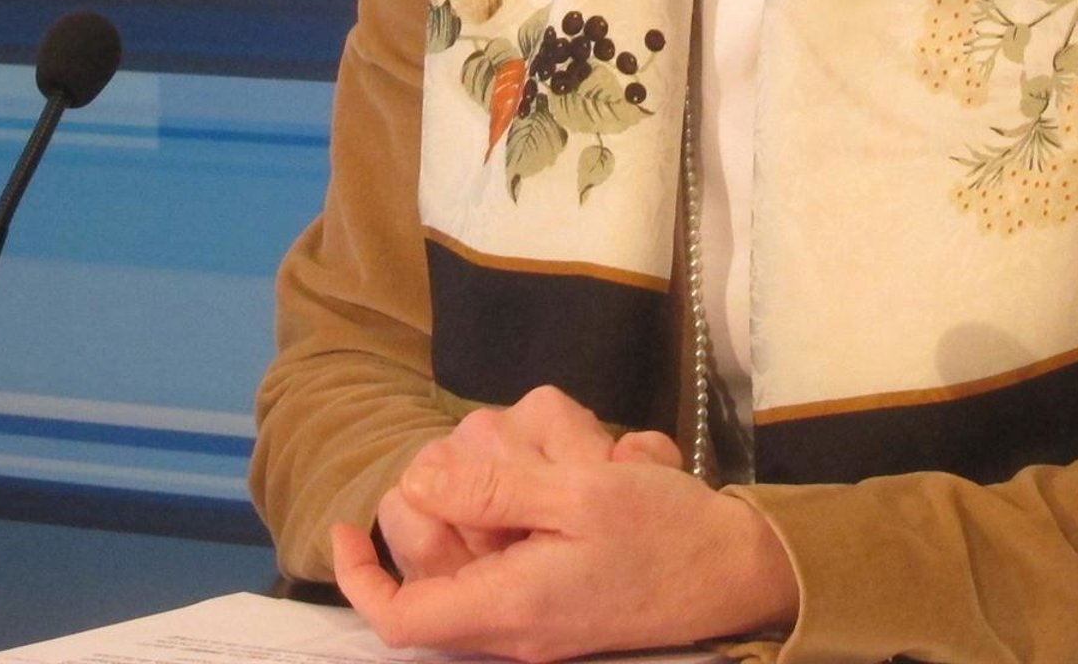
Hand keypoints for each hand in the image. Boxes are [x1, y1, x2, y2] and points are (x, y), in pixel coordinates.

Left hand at [333, 451, 800, 661]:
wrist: (735, 570)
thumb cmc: (664, 532)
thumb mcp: (581, 494)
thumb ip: (495, 488)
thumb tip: (416, 479)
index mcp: (508, 605)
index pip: (401, 617)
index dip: (359, 575)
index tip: (343, 526)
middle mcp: (510, 619)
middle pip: (430, 568)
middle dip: (440, 505)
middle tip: (484, 457)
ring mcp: (532, 611)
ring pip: (468, 550)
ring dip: (490, 494)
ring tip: (550, 459)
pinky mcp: (554, 594)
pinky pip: (508, 548)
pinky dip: (521, 503)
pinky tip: (566, 470)